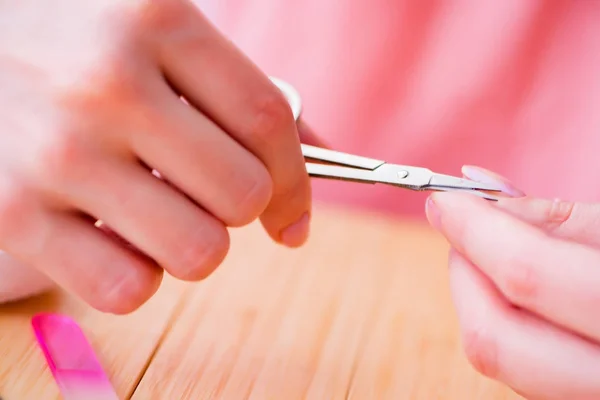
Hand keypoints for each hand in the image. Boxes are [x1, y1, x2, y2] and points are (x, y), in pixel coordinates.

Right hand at [0, 0, 315, 312]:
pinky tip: (112, 235)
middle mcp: (106, 84)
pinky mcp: (10, 212)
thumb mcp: (154, 33)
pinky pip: (128, 289)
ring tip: (158, 212)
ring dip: (193, 243)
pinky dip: (135, 274)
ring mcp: (56, 151)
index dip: (298, 183)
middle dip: (238, 208)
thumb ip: (238, 88)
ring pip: (198, 252)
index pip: (267, 123)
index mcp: (155, 19)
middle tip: (205, 194)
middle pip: (242, 195)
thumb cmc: (77, 45)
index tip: (294, 217)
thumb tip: (324, 155)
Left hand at [425, 166, 599, 399]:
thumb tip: (483, 196)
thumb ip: (563, 219)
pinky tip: (519, 290)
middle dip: (463, 274)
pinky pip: (527, 372)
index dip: (477, 230)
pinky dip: (507, 324)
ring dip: (478, 299)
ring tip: (489, 251)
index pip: (532, 277)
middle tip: (460, 226)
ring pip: (505, 363)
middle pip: (497, 341)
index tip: (446, 199)